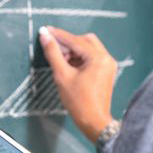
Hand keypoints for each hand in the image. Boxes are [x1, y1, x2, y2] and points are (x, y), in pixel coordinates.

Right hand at [38, 26, 116, 142]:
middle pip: (85, 40)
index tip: (46, 30)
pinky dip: (79, 58)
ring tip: (60, 60)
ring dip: (73, 50)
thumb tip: (45, 36)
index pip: (75, 40)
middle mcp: (106, 58)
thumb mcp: (62, 75)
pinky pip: (91, 58)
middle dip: (68, 42)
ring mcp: (107, 65)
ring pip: (88, 48)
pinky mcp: (105, 72)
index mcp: (98, 58)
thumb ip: (53, 53)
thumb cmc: (79, 102)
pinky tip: (69, 66)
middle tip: (53, 46)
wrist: (93, 122)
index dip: (58, 35)